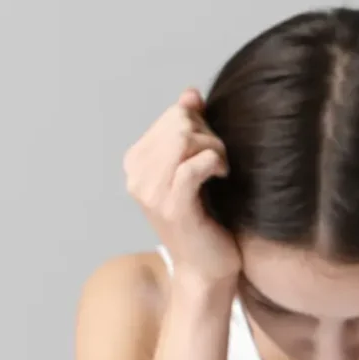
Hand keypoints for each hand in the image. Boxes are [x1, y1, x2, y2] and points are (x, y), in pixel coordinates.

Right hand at [123, 88, 240, 288]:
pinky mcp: (173, 208)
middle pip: (178, 124)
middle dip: (209, 135)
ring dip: (214, 149)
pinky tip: (222, 176)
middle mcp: (136, 176)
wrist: (207, 266)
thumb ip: (190, 128)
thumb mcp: (195, 165)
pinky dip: (215, 164)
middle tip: (221, 160)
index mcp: (136, 162)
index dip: (202, 126)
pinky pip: (194, 165)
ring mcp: (151, 193)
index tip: (214, 150)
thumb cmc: (206, 215)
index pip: (172, 116)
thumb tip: (190, 93)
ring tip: (222, 169)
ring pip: (183, 140)